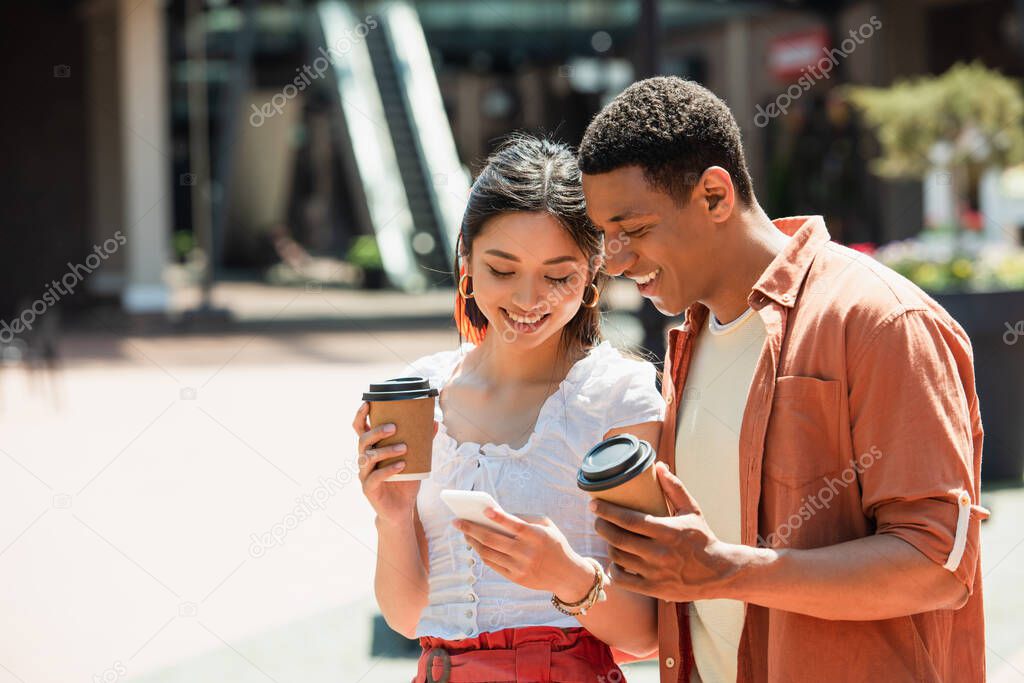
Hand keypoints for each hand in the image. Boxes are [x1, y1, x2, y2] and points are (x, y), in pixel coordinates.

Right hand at [353, 401, 436, 525]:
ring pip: (367, 458)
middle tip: (395, 427)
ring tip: (404, 448)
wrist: (401, 509)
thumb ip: (422, 442)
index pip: (360, 429)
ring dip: (385, 450)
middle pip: (363, 441)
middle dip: (377, 432)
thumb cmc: (405, 480)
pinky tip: (401, 466)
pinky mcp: (369, 489)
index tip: (368, 403)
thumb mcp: (415, 459)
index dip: (361, 416)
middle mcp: (364, 460)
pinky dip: (389, 470)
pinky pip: (374, 477)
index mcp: (372, 449)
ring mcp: (364, 475)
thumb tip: (435, 423)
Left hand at [455, 508, 594, 600]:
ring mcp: (519, 567)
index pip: (514, 525)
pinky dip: (481, 553)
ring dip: (472, 541)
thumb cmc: (554, 544)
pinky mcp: (515, 578)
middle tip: (457, 521)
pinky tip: (475, 544)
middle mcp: (527, 553)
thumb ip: (525, 519)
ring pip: (488, 553)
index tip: (483, 510)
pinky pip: (493, 564)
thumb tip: (497, 515)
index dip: (499, 517)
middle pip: (493, 540)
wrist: (566, 575)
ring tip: (464, 532)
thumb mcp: (547, 527)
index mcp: (536, 536)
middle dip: (471, 529)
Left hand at [591, 462, 746, 602]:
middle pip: (618, 539)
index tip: (594, 504)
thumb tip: (658, 465)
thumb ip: (675, 488)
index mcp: (667, 531)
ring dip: (608, 545)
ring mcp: (655, 573)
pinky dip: (614, 569)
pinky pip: (623, 580)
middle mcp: (659, 553)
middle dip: (602, 527)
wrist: (719, 572)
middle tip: (598, 520)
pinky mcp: (654, 589)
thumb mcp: (692, 510)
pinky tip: (615, 561)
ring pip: (618, 558)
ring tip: (608, 537)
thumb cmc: (702, 538)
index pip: (628, 520)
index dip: (607, 511)